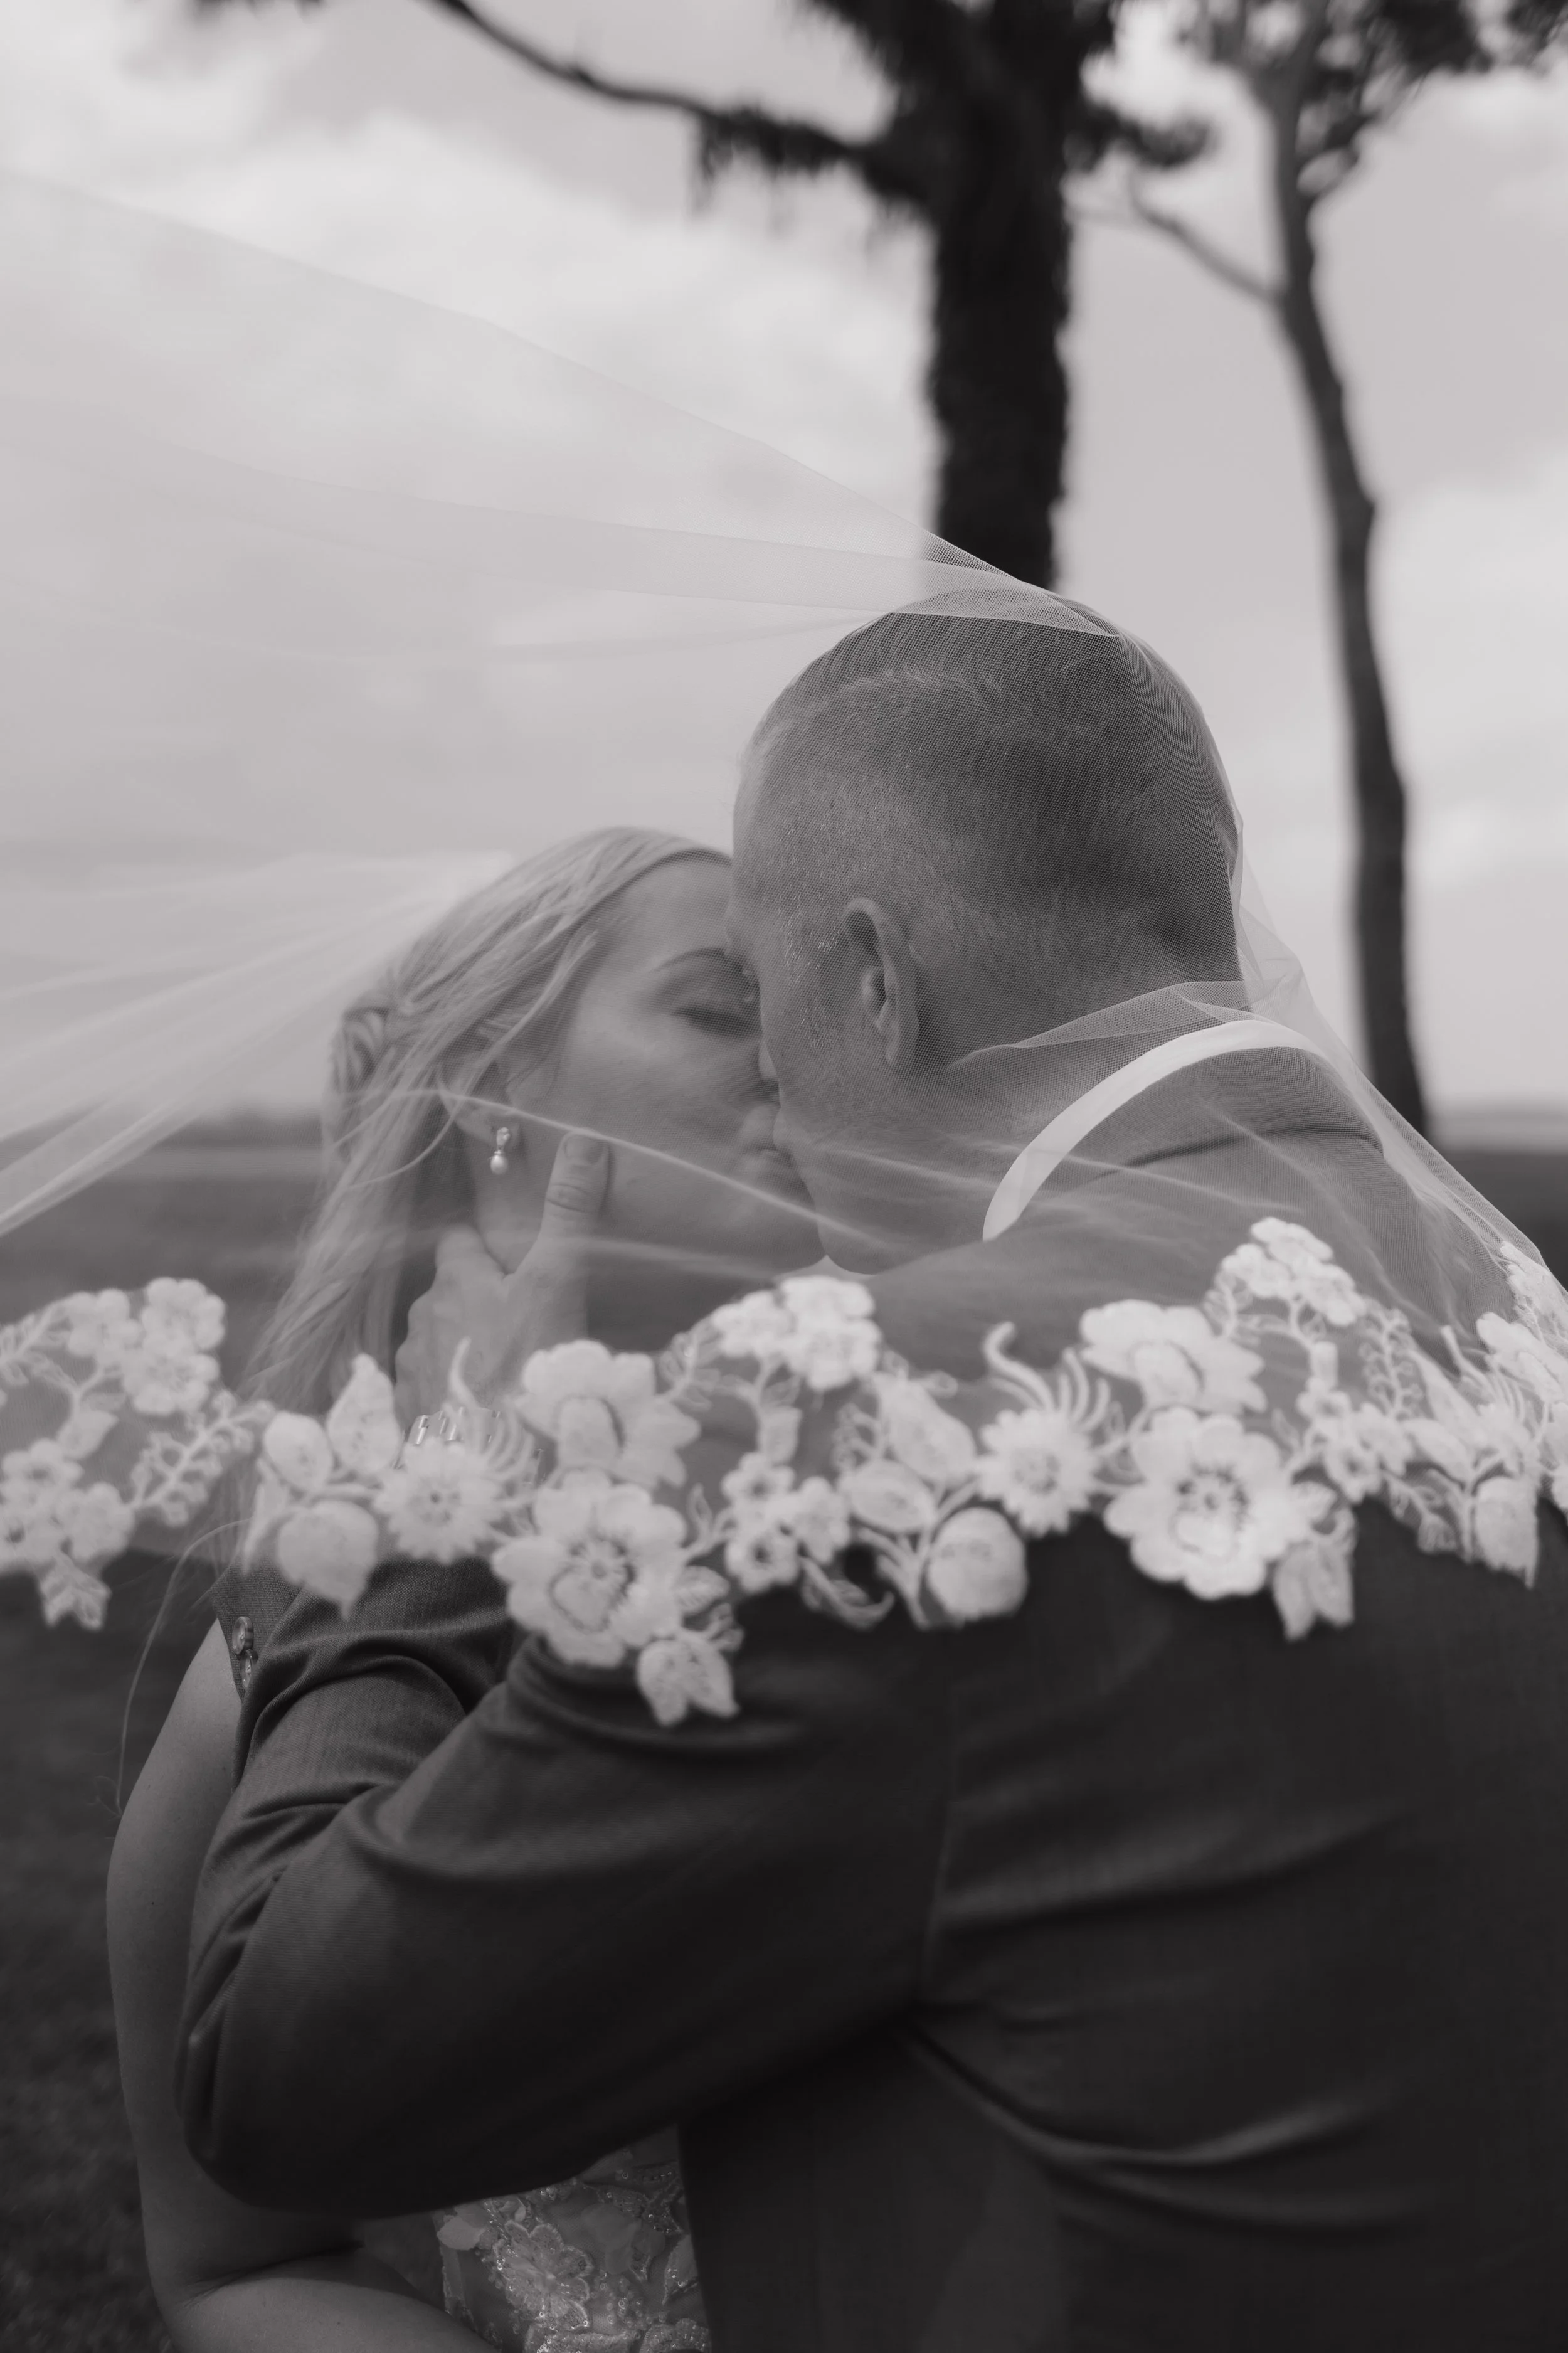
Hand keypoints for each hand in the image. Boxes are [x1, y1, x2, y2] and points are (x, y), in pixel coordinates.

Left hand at [393, 1132, 608, 1420]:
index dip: (488, 1246)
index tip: (518, 1261)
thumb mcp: (559, 1282)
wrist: (496, 1474)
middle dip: (480, 1301)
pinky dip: (451, 1395)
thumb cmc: (528, 1370)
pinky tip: (482, 1414)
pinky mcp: (409, 1418)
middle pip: (450, 1294)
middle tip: (526, 1324)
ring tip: (507, 1375)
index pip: (459, 1241)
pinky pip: (429, 1391)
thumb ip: (570, 1213)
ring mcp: (411, 1371)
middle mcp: (421, 1319)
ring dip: (464, 1350)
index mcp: (454, 1281)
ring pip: (438, 1343)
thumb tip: (582, 1140)